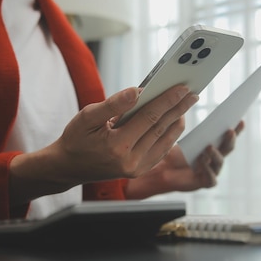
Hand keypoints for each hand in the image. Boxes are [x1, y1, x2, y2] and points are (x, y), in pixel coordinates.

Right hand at [9, 85, 198, 204]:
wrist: (69, 167)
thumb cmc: (76, 138)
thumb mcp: (87, 116)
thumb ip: (113, 104)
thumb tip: (137, 91)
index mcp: (117, 146)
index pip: (149, 118)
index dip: (167, 101)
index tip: (181, 88)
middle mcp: (130, 160)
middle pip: (161, 129)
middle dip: (178, 109)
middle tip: (192, 93)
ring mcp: (136, 169)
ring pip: (164, 141)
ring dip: (177, 122)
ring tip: (186, 105)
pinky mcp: (138, 172)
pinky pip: (160, 151)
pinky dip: (170, 136)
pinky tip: (175, 122)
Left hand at [126, 121, 244, 198]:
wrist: (164, 171)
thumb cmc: (174, 152)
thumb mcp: (182, 136)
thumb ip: (191, 125)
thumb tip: (190, 100)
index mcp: (215, 144)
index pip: (228, 135)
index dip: (237, 128)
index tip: (241, 119)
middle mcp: (217, 157)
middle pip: (228, 147)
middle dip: (230, 139)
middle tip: (229, 130)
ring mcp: (213, 170)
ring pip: (219, 161)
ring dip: (215, 154)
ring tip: (208, 147)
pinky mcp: (206, 182)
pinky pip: (211, 178)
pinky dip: (207, 170)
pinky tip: (202, 162)